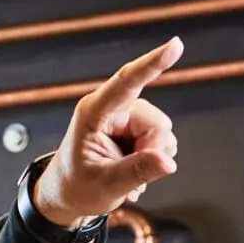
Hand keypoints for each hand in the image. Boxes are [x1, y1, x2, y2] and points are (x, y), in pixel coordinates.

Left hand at [34, 37, 183, 226]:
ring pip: (162, 132)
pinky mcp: (136, 128)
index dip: (152, 64)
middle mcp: (112, 109)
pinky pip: (162, 140)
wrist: (68, 197)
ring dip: (151, 159)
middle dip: (152, 152)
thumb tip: (168, 162)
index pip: (127, 82)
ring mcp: (126, 117)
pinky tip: (133, 173)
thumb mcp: (105, 185)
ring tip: (126, 175)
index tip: (175, 45)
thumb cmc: (76, 187)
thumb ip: (137, 171)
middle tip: (131, 178)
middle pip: (156, 123)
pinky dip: (153, 160)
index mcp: (94, 112)